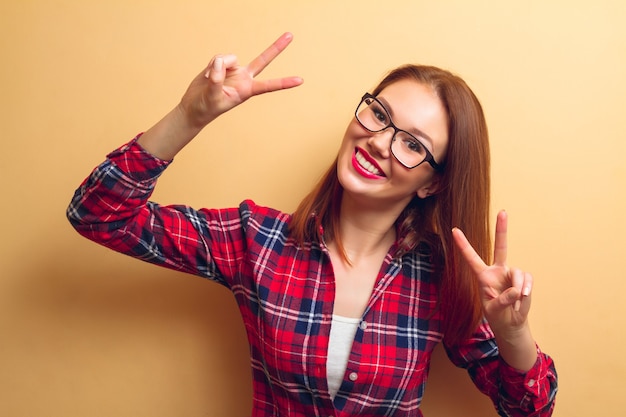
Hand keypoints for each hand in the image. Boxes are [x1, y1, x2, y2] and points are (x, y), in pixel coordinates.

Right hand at [179, 32, 302, 128]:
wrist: (195, 106)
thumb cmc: (206, 107)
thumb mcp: (212, 96)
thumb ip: (217, 79)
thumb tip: (220, 61)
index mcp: (247, 90)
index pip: (269, 86)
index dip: (284, 83)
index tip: (301, 81)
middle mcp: (244, 78)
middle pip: (263, 60)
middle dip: (276, 47)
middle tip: (291, 35)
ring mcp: (234, 71)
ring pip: (229, 57)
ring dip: (216, 66)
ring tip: (210, 79)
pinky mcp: (223, 65)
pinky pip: (218, 58)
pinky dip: (211, 65)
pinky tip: (208, 75)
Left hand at [452, 211, 532, 333]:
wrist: (510, 323)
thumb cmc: (497, 315)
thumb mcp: (494, 309)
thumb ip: (503, 300)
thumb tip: (516, 290)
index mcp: (483, 276)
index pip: (471, 258)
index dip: (463, 244)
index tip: (454, 230)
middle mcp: (497, 270)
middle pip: (500, 247)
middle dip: (502, 229)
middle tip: (503, 211)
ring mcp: (511, 274)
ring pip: (518, 273)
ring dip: (519, 289)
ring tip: (516, 302)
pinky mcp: (524, 280)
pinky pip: (526, 280)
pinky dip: (526, 292)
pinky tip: (521, 301)